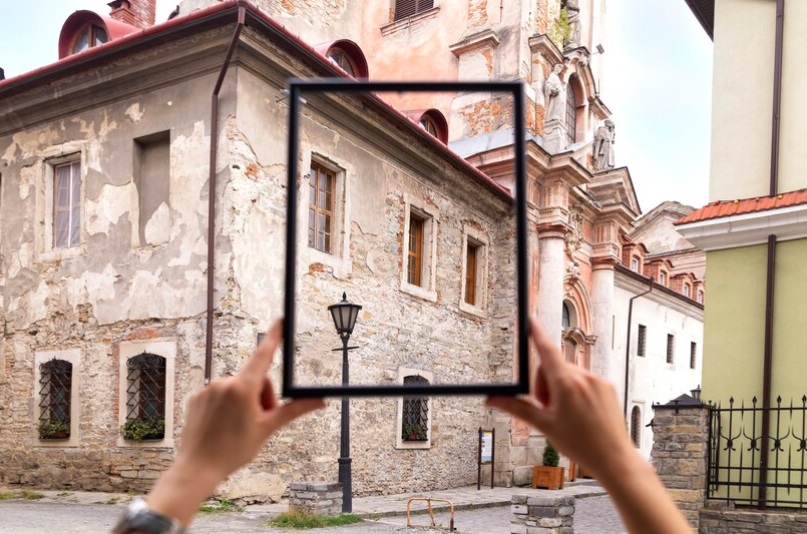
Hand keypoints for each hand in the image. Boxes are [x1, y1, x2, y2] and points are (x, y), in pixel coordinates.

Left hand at [146, 320, 323, 525]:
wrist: (197, 468)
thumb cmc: (234, 450)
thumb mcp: (267, 428)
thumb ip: (294, 409)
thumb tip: (320, 401)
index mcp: (243, 387)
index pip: (263, 355)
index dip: (274, 336)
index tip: (280, 320)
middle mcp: (224, 382)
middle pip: (254, 380)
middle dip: (261, 398)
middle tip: (258, 422)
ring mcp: (208, 389)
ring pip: (236, 389)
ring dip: (243, 403)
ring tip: (238, 428)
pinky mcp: (196, 397)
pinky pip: (218, 395)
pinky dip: (225, 406)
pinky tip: (222, 426)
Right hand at [487, 316, 635, 480]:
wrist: (614, 460)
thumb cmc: (580, 445)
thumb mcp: (544, 426)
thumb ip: (517, 408)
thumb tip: (492, 400)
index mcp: (566, 385)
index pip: (546, 351)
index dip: (536, 333)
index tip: (530, 319)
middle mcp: (584, 377)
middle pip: (553, 368)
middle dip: (545, 385)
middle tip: (548, 409)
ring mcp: (598, 381)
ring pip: (569, 375)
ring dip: (561, 389)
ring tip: (566, 415)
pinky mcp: (608, 387)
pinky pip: (585, 381)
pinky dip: (577, 392)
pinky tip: (580, 414)